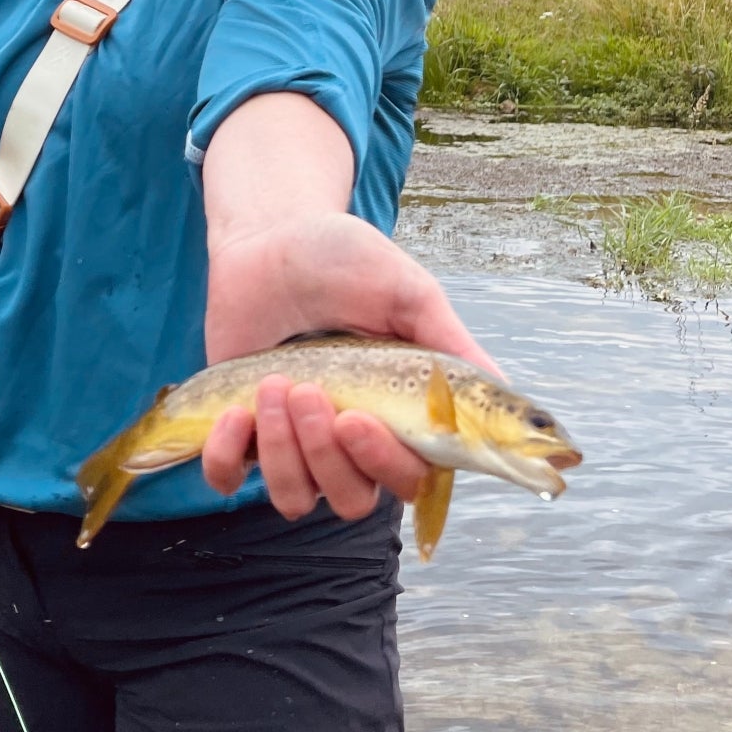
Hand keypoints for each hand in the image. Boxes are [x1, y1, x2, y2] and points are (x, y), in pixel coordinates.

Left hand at [200, 210, 501, 522]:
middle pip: (353, 499)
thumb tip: (503, 392)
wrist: (268, 233)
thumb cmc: (343, 258)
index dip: (388, 465)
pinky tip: (236, 411)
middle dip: (327, 452)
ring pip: (297, 497)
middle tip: (310, 391)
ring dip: (283, 450)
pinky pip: (232, 479)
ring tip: (276, 383)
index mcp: (399, 414)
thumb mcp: (406, 289)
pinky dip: (228, 457)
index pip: (410, 478)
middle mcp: (349, 440)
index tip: (360, 421)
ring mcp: (293, 440)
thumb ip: (447, 343)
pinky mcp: (241, 431)